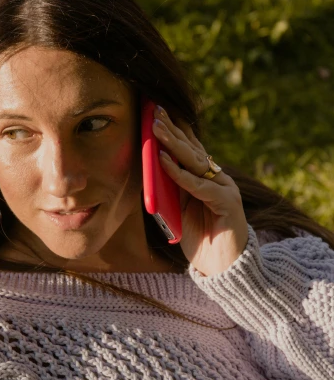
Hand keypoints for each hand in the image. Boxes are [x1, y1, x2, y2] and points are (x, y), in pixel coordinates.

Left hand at [152, 105, 248, 276]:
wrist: (225, 269)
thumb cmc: (201, 241)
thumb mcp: (179, 211)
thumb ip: (171, 190)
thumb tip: (151, 167)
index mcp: (206, 179)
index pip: (189, 149)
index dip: (175, 130)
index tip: (156, 112)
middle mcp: (217, 179)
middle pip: (192, 150)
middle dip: (172, 129)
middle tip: (154, 110)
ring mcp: (224, 189)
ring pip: (195, 162)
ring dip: (173, 144)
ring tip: (156, 128)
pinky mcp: (227, 203)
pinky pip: (199, 186)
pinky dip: (180, 174)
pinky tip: (165, 161)